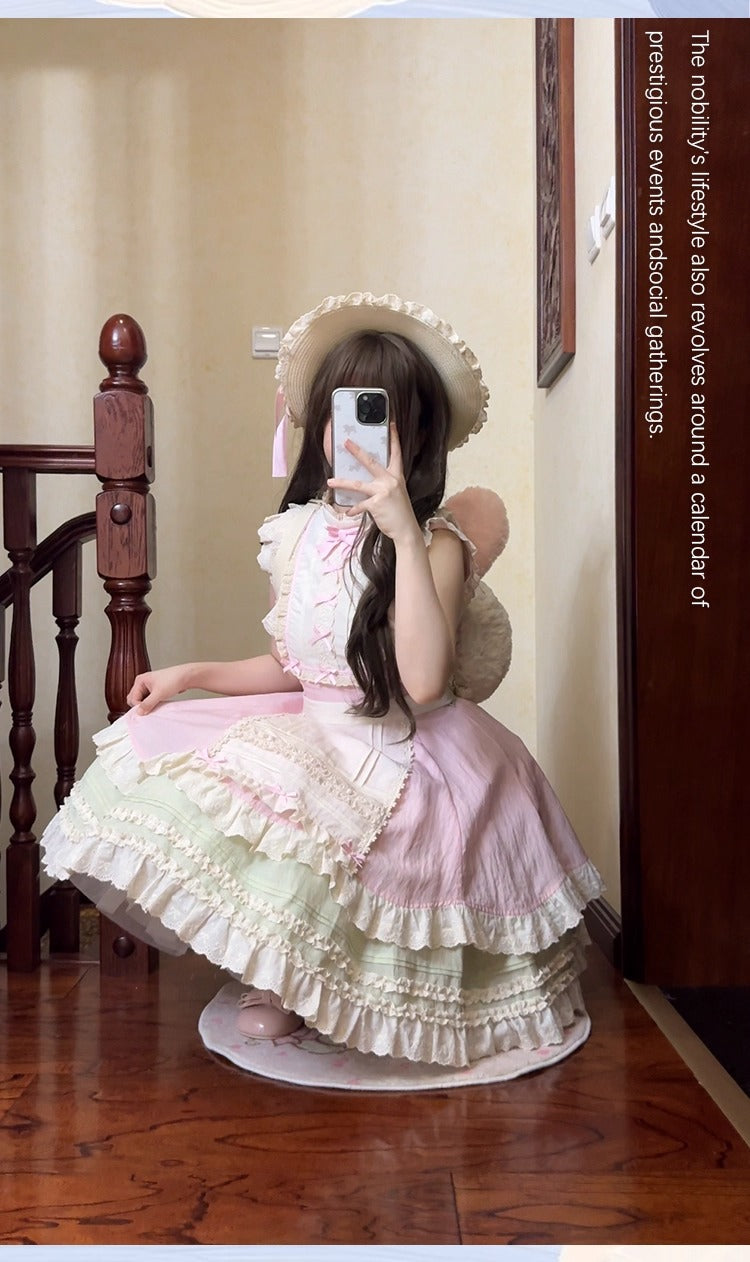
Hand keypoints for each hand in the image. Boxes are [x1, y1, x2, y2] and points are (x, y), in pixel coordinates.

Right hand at [126, 665, 190, 714]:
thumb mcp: (159, 693)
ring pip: (142, 701)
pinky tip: (157, 705)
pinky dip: (151, 704)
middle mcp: (142, 683)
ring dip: (147, 705)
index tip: (145, 712)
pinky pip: (149, 700)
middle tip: (149, 710)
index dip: (138, 706)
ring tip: (155, 706)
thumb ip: (148, 704)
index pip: (132, 698)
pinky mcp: (155, 691)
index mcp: (140, 681)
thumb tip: (139, 712)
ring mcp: (149, 687)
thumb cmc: (173, 679)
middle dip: (141, 706)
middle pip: (135, 699)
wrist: (186, 677)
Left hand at [326, 424, 421, 547]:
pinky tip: (348, 511)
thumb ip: (384, 483)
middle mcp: (390, 481)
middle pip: (371, 462)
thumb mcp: (396, 493)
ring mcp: (383, 492)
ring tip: (330, 481)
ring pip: (357, 484)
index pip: (396, 453)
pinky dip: (353, 509)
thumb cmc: (399, 511)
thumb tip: (366, 479)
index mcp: (397, 476)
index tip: (391, 424)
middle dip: (357, 451)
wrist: (406, 529)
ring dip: (342, 482)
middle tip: (346, 442)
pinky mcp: (376, 504)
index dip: (393, 438)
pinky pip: (359, 505)